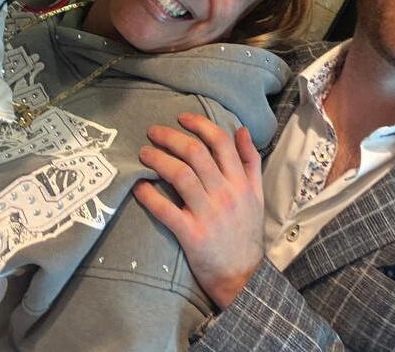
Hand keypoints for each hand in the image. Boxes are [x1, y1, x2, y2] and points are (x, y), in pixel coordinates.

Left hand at [134, 112, 264, 308]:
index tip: (181, 118)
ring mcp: (208, 214)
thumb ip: (250, 161)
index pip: (220, 142)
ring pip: (180, 174)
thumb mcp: (256, 195)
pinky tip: (138, 186)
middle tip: (152, 132)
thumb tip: (241, 129)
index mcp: (241, 182)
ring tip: (143, 153)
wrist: (243, 277)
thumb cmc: (246, 232)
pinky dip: (149, 196)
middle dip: (170, 137)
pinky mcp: (192, 234)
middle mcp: (226, 194)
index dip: (199, 124)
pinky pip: (166, 210)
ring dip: (158, 159)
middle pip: (195, 153)